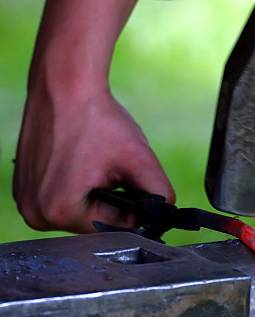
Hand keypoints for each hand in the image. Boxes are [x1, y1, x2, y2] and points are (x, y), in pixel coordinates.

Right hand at [14, 86, 174, 232]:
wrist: (64, 87)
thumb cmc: (97, 119)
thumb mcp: (139, 160)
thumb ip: (160, 194)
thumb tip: (167, 219)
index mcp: (60, 212)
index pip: (113, 229)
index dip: (135, 214)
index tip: (142, 193)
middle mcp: (36, 214)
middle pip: (95, 223)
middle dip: (114, 203)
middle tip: (119, 174)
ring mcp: (26, 202)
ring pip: (81, 212)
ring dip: (98, 196)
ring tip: (102, 168)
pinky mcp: (24, 189)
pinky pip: (63, 200)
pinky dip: (79, 188)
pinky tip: (85, 166)